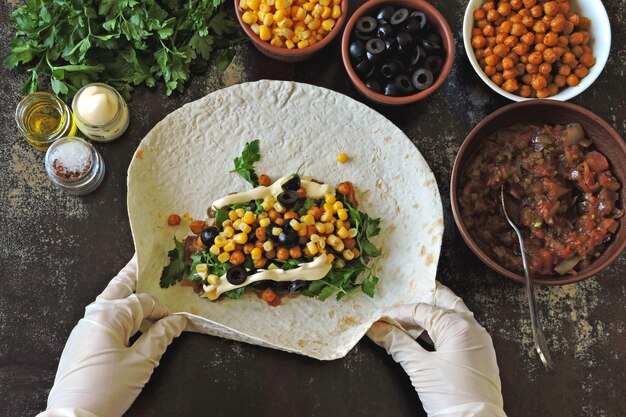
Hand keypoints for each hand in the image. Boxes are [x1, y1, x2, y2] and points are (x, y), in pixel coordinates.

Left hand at [40, 255, 186, 416]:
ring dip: (125, 292)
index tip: (176, 317)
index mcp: (109, 316)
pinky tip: (128, 318)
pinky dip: (118, 311)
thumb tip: (177, 320)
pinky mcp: (81, 342)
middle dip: (133, 273)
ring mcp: (84, 328)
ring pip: (109, 300)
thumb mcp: (141, 363)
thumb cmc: (106, 390)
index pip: (144, 301)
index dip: (162, 308)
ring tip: (138, 282)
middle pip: (119, 286)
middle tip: (145, 258)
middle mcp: (94, 316)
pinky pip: (103, 317)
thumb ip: (160, 337)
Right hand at [367, 283, 506, 416]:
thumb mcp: (419, 368)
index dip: (397, 312)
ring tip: (411, 316)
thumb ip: (397, 344)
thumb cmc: (450, 397)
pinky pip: (461, 330)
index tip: (380, 317)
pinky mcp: (481, 355)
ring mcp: (480, 341)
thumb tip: (378, 329)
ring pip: (455, 314)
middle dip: (422, 298)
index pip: (421, 309)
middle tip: (402, 298)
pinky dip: (443, 327)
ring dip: (433, 312)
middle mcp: (473, 328)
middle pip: (445, 301)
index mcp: (458, 326)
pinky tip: (428, 335)